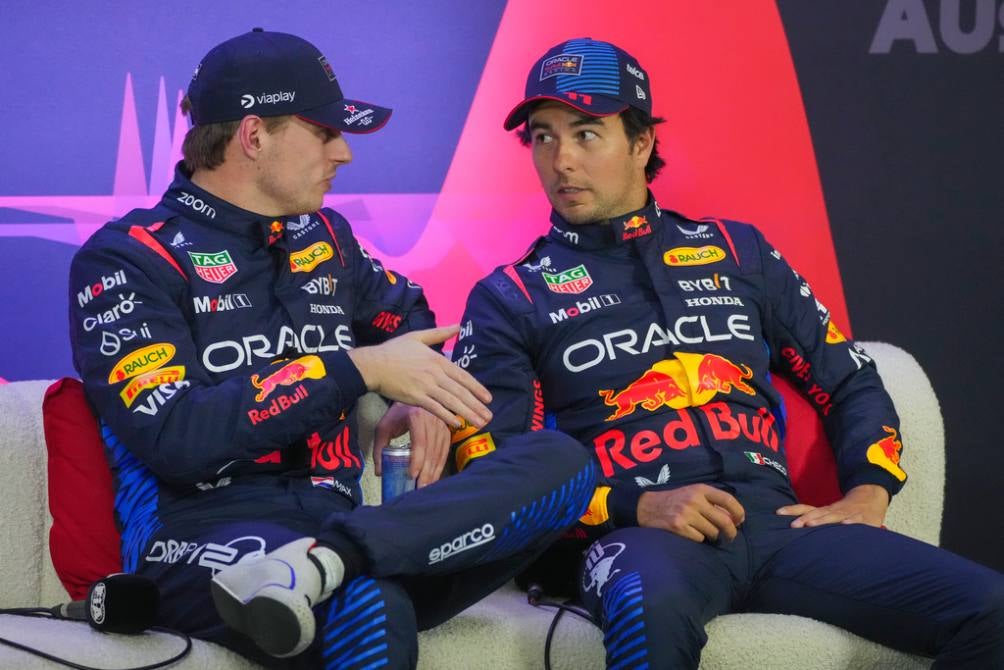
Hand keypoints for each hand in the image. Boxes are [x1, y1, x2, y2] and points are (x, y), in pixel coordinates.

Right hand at [348, 325, 491, 428]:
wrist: (373, 365)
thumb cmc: (394, 350)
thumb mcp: (418, 336)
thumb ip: (440, 333)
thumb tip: (458, 326)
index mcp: (438, 360)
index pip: (463, 376)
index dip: (477, 388)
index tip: (488, 399)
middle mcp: (435, 374)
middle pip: (460, 392)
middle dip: (477, 405)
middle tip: (489, 416)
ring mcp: (426, 387)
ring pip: (451, 402)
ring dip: (467, 413)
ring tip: (479, 423)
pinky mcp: (415, 398)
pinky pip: (435, 408)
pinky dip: (447, 416)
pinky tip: (457, 423)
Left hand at [373, 403, 450, 487]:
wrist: (412, 398)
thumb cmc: (397, 414)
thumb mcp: (384, 428)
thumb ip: (379, 449)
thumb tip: (380, 472)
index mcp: (417, 417)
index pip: (420, 442)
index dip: (417, 461)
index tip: (412, 476)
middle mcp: (433, 420)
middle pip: (432, 450)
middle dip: (426, 472)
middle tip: (420, 488)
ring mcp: (442, 425)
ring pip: (440, 452)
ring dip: (434, 471)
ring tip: (426, 486)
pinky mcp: (447, 431)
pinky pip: (445, 451)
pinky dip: (440, 465)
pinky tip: (434, 477)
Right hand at [637, 484, 745, 543]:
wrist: (646, 506)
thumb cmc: (674, 500)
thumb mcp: (692, 494)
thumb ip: (711, 502)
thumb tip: (734, 518)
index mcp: (700, 489)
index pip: (727, 499)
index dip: (738, 512)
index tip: (740, 521)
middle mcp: (694, 500)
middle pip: (724, 520)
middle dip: (731, 532)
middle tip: (731, 537)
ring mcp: (686, 514)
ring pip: (713, 532)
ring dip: (711, 535)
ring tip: (702, 531)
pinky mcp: (679, 527)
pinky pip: (699, 539)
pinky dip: (698, 538)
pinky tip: (690, 533)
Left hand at [777, 484, 889, 527]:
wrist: (871, 497)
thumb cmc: (847, 509)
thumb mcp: (830, 513)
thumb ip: (815, 519)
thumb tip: (793, 526)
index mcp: (825, 510)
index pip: (806, 508)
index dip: (793, 510)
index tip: (778, 512)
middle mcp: (834, 511)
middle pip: (818, 514)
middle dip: (806, 519)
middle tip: (794, 525)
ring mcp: (848, 514)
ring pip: (834, 517)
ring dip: (823, 520)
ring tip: (812, 524)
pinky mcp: (864, 519)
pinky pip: (858, 521)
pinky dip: (852, 522)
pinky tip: (846, 525)